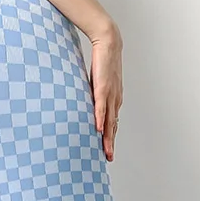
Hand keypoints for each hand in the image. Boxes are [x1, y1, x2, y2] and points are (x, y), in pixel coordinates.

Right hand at [89, 23, 123, 162]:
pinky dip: (100, 119)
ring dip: (107, 137)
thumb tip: (85, 102)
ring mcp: (110, 94)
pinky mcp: (103, 87)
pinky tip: (98, 129)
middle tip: (108, 158)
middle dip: (110, 143)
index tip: (107, 151)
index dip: (110, 138)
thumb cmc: (103, 60)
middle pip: (113, 126)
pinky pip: (101, 107)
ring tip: (106, 151)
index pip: (112, 123)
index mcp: (114, 99)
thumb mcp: (97, 81)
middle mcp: (115, 99)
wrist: (109, 42)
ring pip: (109, 120)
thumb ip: (93, 94)